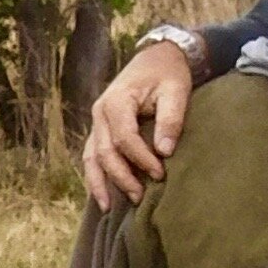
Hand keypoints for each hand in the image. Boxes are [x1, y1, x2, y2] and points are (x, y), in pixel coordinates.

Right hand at [83, 42, 197, 206]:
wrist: (157, 59)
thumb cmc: (168, 75)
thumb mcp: (176, 91)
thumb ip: (170, 119)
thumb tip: (164, 151)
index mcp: (116, 100)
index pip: (124, 137)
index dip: (141, 158)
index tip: (160, 174)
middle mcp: (100, 113)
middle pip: (104, 151)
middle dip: (121, 177)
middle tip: (140, 197)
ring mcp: (97, 122)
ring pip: (91, 157)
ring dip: (100, 183)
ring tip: (109, 208)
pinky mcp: (100, 130)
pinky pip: (92, 156)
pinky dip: (95, 177)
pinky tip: (103, 198)